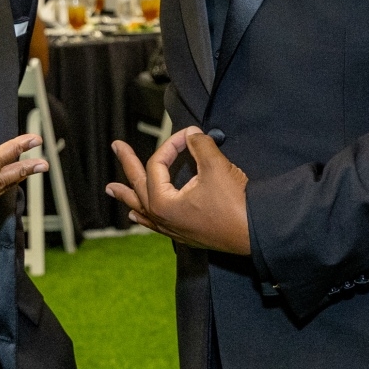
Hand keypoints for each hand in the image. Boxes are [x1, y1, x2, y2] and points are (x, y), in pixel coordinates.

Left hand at [107, 128, 250, 253]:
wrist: (255, 233)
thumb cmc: (235, 204)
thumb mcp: (215, 166)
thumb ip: (199, 145)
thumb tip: (192, 134)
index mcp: (162, 202)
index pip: (158, 164)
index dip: (172, 144)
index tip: (190, 134)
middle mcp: (162, 218)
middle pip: (139, 185)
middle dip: (128, 163)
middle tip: (117, 146)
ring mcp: (172, 229)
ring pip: (143, 208)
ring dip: (128, 195)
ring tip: (112, 189)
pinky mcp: (185, 235)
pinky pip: (155, 224)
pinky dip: (144, 217)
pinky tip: (137, 216)